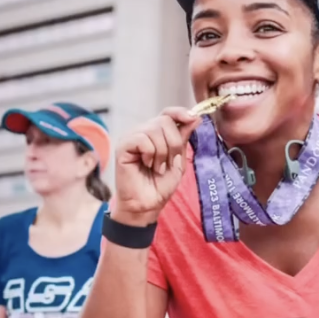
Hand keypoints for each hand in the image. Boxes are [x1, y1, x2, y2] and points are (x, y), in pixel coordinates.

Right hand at [113, 107, 200, 225]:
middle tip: (169, 162)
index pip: (168, 113)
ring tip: (157, 167)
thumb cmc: (160, 184)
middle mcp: (143, 131)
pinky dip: (150, 154)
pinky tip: (146, 164)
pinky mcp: (123, 146)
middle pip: (165, 120)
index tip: (193, 118)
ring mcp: (131, 137)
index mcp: (156, 134)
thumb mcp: (179, 160)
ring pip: (155, 129)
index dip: (180, 113)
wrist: (148, 204)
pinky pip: (142, 139)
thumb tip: (195, 117)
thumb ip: (183, 138)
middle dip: (174, 143)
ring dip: (162, 152)